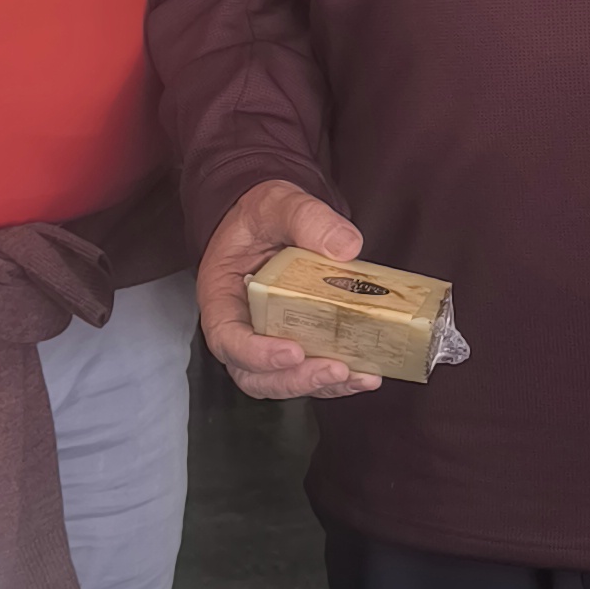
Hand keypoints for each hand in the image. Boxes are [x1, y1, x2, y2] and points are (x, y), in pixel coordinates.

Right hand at [194, 180, 381, 402]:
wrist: (272, 219)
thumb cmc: (263, 214)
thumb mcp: (278, 203)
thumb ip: (306, 218)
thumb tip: (347, 246)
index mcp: (222, 297)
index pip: (227, 338)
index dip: (257, 353)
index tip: (293, 351)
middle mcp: (240, 327)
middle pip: (256, 375)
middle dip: (296, 379)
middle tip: (336, 369)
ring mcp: (268, 340)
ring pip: (285, 381)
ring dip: (322, 385)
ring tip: (361, 376)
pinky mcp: (297, 343)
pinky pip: (310, 370)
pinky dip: (338, 379)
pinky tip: (367, 373)